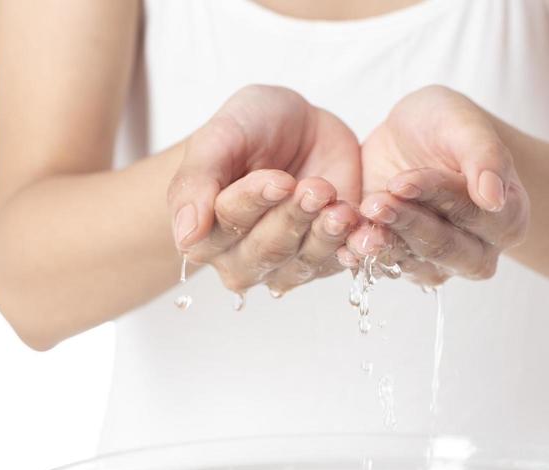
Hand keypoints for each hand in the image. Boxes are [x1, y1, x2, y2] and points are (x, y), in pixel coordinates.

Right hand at [168, 85, 361, 295]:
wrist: (299, 127)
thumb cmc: (250, 129)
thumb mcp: (220, 137)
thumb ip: (196, 182)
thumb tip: (186, 236)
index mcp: (206, 232)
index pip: (226, 226)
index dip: (253, 203)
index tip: (278, 179)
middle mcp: (242, 258)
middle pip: (266, 251)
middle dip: (292, 218)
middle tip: (314, 188)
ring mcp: (285, 263)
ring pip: (303, 261)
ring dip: (325, 235)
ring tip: (340, 207)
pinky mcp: (326, 258)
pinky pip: (339, 261)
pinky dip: (354, 248)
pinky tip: (362, 229)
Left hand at [351, 85, 528, 285]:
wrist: (413, 137)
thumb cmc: (448, 126)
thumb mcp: (465, 124)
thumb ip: (485, 156)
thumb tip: (494, 198)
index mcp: (508, 217)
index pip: (473, 212)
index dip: (437, 196)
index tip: (403, 180)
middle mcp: (478, 250)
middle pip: (445, 247)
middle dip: (409, 225)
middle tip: (375, 203)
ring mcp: (440, 263)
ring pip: (414, 262)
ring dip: (385, 246)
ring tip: (357, 229)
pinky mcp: (404, 263)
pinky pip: (386, 268)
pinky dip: (365, 257)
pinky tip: (345, 244)